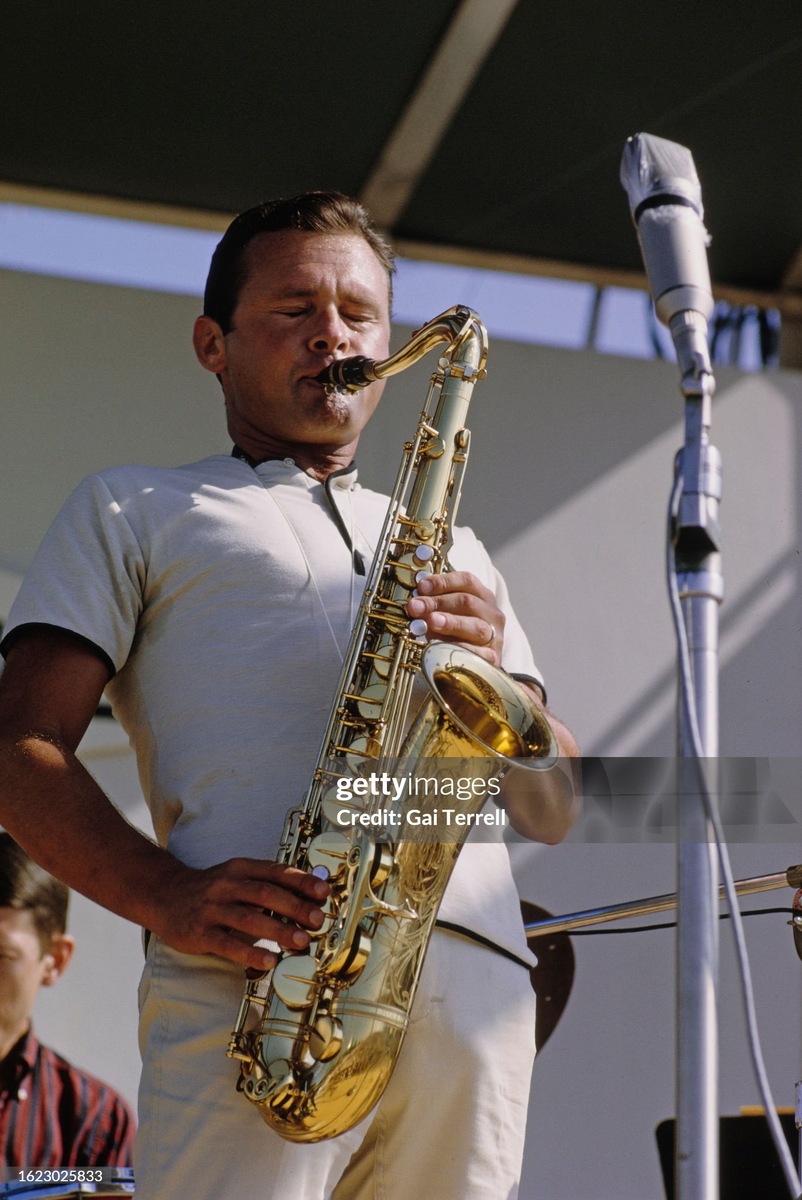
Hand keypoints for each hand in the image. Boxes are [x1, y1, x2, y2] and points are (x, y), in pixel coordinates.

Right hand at [151, 856, 329, 972]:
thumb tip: (309, 894)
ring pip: (249, 918)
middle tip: (317, 920)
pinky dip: (250, 951)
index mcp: (240, 869)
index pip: (275, 872)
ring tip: (301, 941)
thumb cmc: (213, 890)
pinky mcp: (200, 933)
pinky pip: (227, 944)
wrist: (166, 896)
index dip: (300, 881)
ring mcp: (212, 909)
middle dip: (295, 906)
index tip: (323, 892)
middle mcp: (227, 885)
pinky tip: (269, 961)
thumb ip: (268, 884)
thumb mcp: (237, 877)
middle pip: (265, 893)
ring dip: (278, 930)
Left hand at [406, 571, 503, 664]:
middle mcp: (492, 614)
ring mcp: (494, 636)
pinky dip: (460, 649)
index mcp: (482, 596)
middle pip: (467, 601)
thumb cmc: (457, 635)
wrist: (475, 668)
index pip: (466, 581)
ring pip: (475, 626)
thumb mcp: (447, 615)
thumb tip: (415, 603)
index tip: (421, 586)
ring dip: (451, 622)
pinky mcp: (493, 658)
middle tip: (415, 607)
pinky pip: (478, 653)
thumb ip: (434, 607)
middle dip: (438, 602)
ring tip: (431, 621)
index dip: (443, 581)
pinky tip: (443, 647)